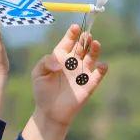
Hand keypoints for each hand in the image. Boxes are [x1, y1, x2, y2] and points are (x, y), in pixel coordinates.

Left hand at [21, 24, 107, 139]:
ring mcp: (82, 73)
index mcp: (61, 57)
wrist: (49, 112)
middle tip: (86, 35)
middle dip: (85, 39)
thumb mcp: (38, 73)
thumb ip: (46, 62)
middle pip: (82, 46)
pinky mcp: (89, 85)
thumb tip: (60, 63)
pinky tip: (101, 65)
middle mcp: (73, 62)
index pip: (68, 41)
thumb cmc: (42, 91)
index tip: (75, 27)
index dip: (72, 34)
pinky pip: (98, 75)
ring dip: (95, 50)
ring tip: (94, 43)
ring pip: (92, 57)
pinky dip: (102, 69)